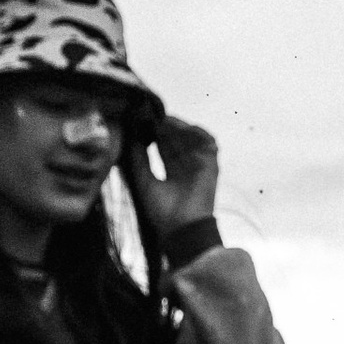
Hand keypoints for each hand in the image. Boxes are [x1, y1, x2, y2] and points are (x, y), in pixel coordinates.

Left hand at [123, 118, 221, 247]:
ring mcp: (200, 165)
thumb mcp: (144, 181)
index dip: (154, 133)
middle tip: (151, 116)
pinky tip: (184, 127)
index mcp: (172, 172)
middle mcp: (186, 167)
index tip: (142, 121)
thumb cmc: (162, 212)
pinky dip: (198, 132)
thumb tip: (131, 138)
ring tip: (165, 121)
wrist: (181, 228)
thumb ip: (138, 160)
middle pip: (177, 139)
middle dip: (165, 126)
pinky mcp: (212, 165)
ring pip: (191, 138)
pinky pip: (209, 143)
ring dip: (179, 127)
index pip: (164, 146)